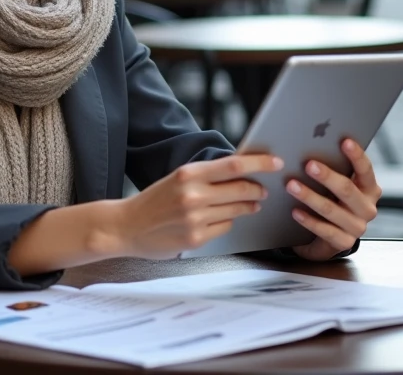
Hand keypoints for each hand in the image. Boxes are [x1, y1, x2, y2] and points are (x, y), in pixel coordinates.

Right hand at [111, 155, 282, 259]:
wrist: (126, 226)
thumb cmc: (154, 200)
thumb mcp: (177, 179)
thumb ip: (206, 176)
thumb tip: (242, 172)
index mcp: (188, 174)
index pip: (234, 165)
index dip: (259, 163)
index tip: (276, 162)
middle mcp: (193, 195)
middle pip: (241, 189)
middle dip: (258, 189)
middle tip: (264, 190)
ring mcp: (195, 218)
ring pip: (236, 210)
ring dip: (248, 206)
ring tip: (250, 204)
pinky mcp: (196, 239)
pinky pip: (225, 227)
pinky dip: (227, 221)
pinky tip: (219, 219)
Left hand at [288, 139, 380, 260]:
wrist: (331, 236)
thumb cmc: (334, 202)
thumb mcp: (339, 186)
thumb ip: (336, 170)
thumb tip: (314, 146)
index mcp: (370, 189)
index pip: (366, 170)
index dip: (356, 155)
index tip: (344, 141)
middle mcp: (367, 208)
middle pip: (347, 189)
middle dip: (327, 176)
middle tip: (309, 164)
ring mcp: (357, 227)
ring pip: (332, 210)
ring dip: (310, 196)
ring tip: (292, 185)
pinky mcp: (344, 243)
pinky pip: (325, 230)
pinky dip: (308, 220)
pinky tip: (295, 211)